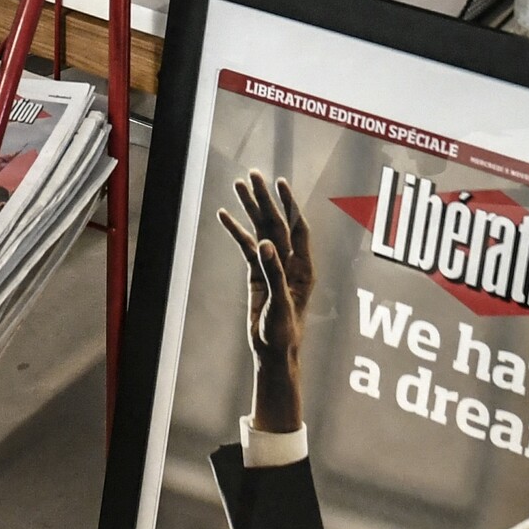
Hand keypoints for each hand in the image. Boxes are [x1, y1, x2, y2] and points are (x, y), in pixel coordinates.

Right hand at [218, 171, 313, 434]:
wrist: (274, 353)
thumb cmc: (285, 333)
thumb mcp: (280, 304)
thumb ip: (273, 273)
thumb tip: (265, 243)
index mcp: (304, 267)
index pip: (298, 227)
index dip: (289, 204)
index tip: (279, 183)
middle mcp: (290, 262)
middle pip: (277, 223)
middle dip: (266, 199)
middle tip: (253, 175)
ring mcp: (273, 266)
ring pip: (261, 230)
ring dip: (250, 209)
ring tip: (238, 185)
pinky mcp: (257, 275)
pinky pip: (246, 247)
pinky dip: (236, 231)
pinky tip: (225, 215)